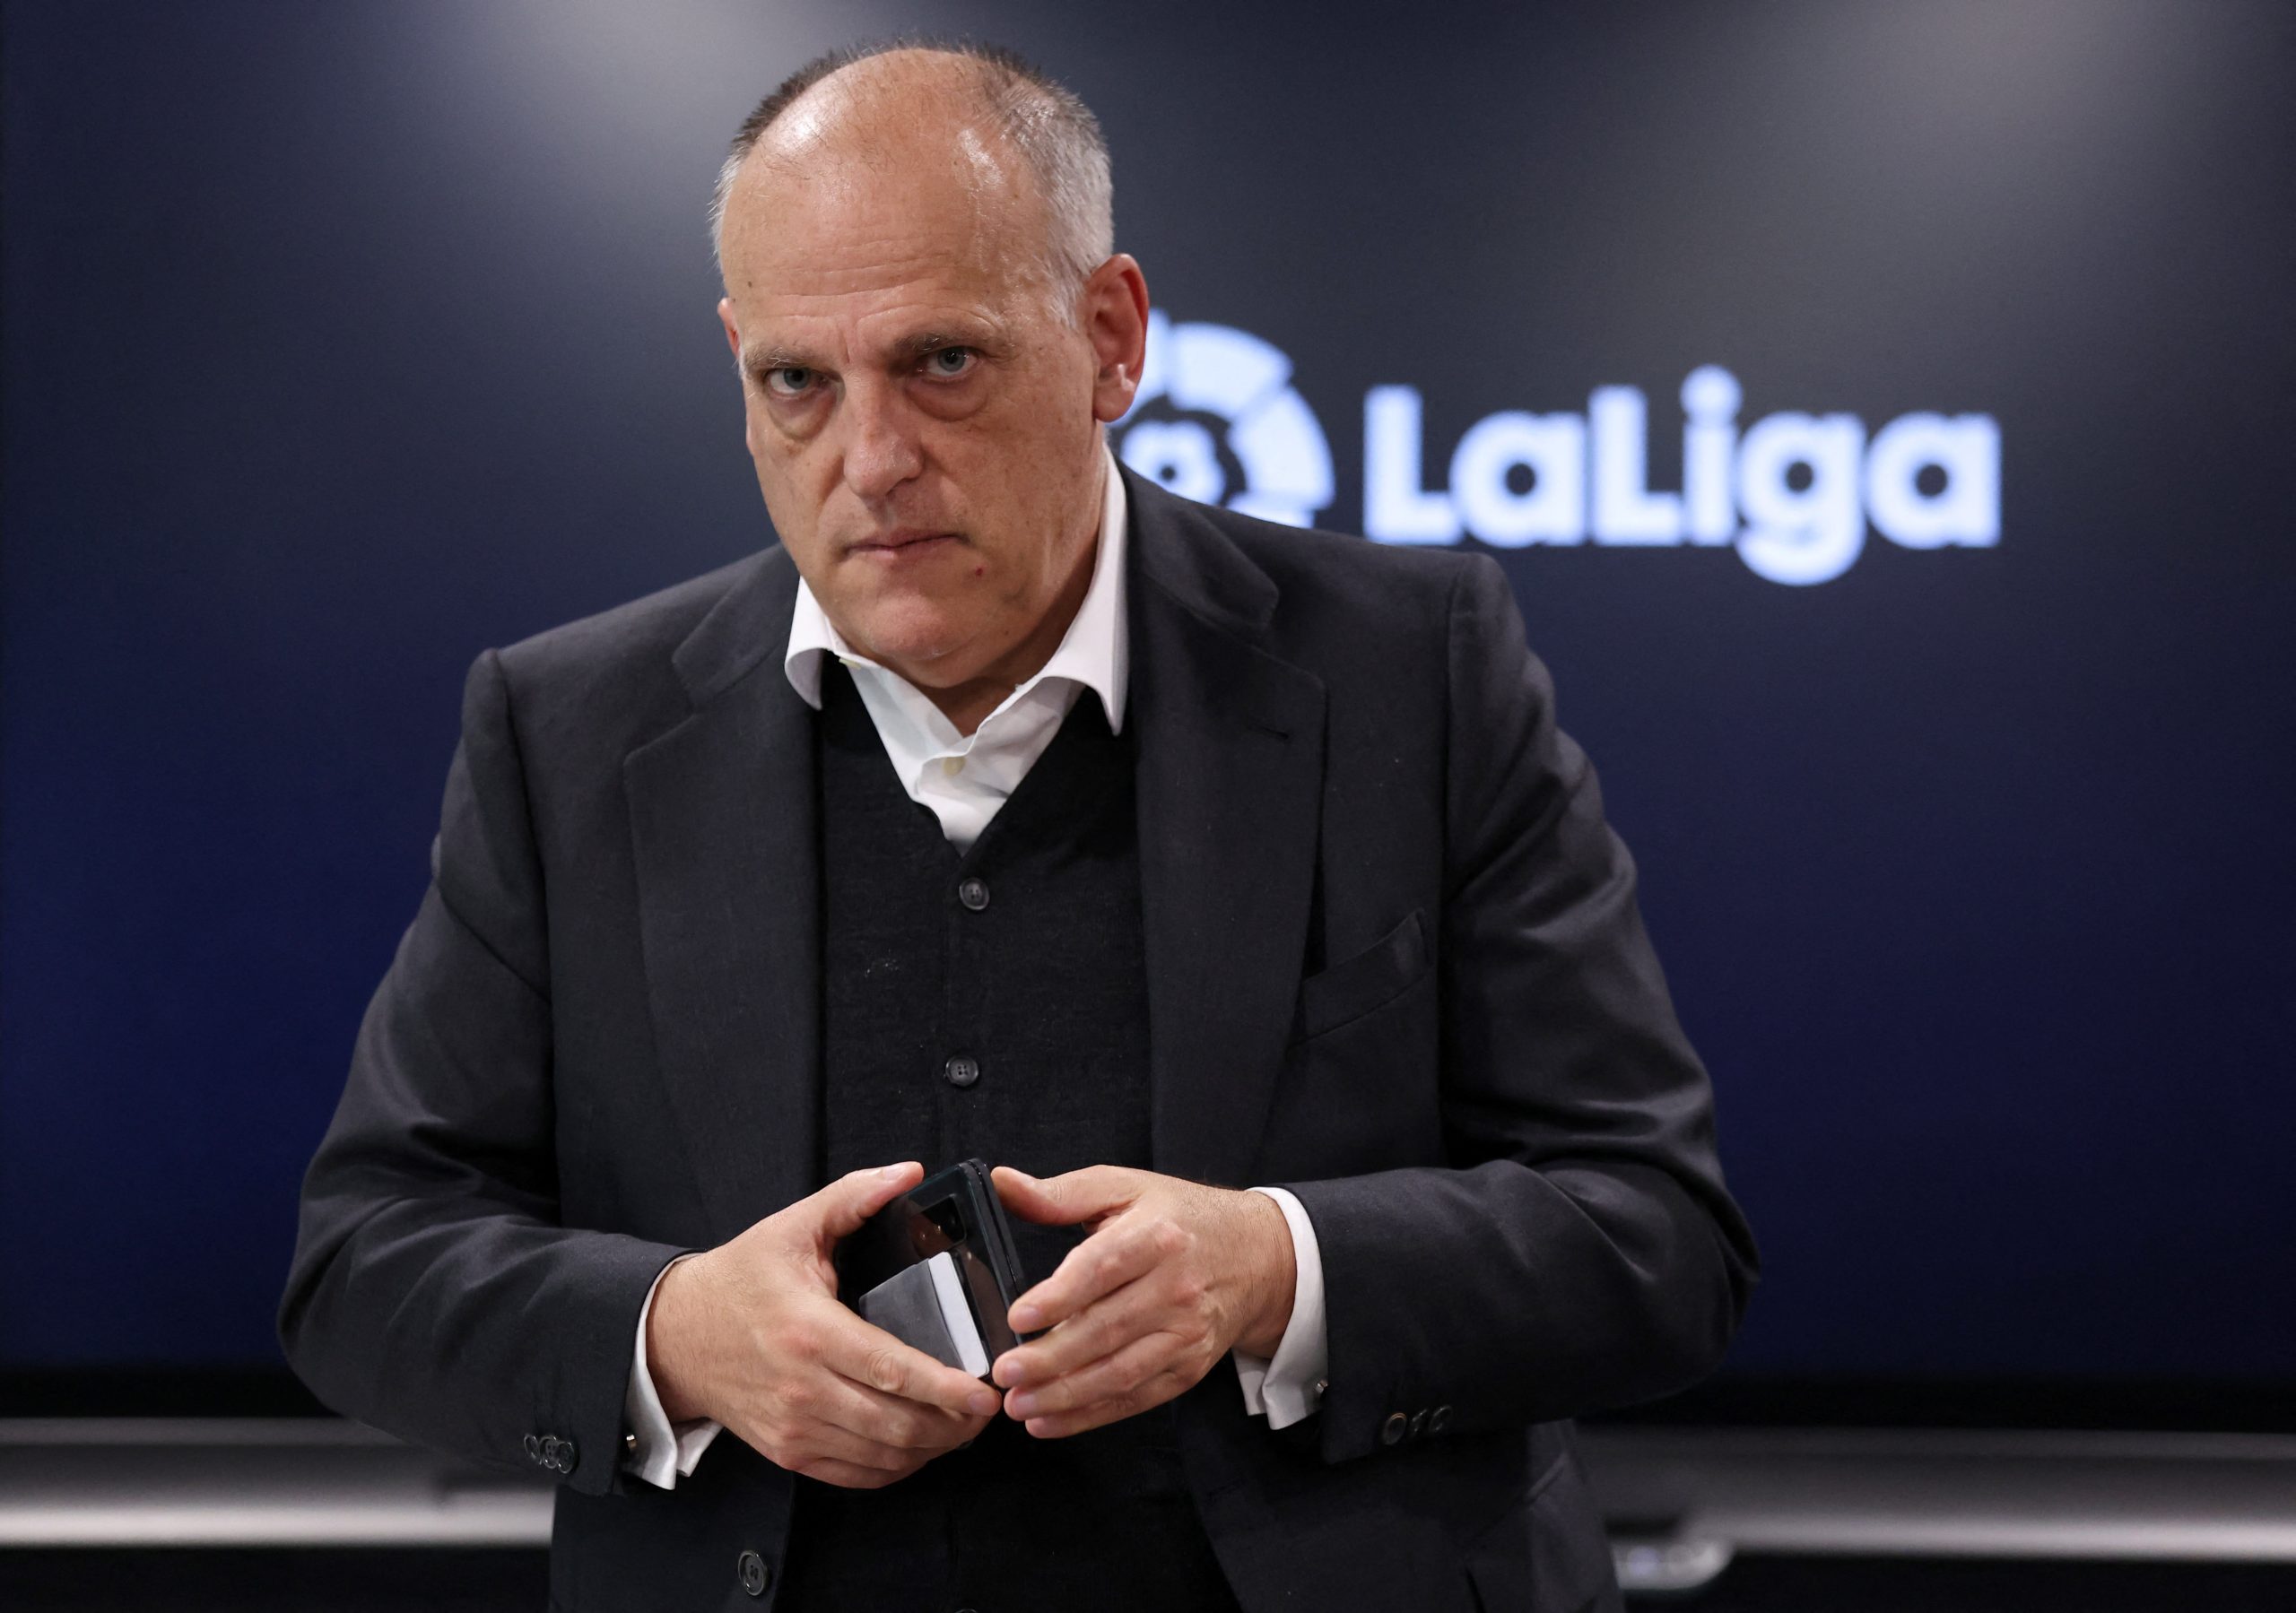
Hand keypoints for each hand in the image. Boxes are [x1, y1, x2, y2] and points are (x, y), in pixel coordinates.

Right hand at [646, 1163, 998, 1488]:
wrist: (675, 1335)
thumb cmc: (739, 1280)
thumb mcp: (793, 1227)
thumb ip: (853, 1196)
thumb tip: (906, 1172)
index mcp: (810, 1331)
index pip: (891, 1369)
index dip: (945, 1386)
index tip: (984, 1391)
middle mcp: (802, 1387)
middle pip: (894, 1423)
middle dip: (952, 1424)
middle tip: (988, 1408)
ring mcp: (794, 1426)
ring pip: (880, 1455)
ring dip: (931, 1448)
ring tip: (964, 1426)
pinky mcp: (787, 1451)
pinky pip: (855, 1474)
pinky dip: (896, 1467)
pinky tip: (920, 1446)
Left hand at [987, 1165, 1295, 1438]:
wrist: (1257, 1256)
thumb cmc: (1181, 1219)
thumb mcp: (1125, 1187)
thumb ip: (1061, 1192)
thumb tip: (1003, 1182)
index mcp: (1156, 1236)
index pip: (1103, 1269)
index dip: (1059, 1296)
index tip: (1018, 1316)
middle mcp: (1176, 1288)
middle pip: (1107, 1329)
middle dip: (1051, 1358)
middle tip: (1005, 1371)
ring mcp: (1185, 1333)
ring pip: (1120, 1372)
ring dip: (1066, 1395)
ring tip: (1019, 1404)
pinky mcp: (1188, 1367)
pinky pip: (1136, 1398)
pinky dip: (1091, 1415)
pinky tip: (1051, 1421)